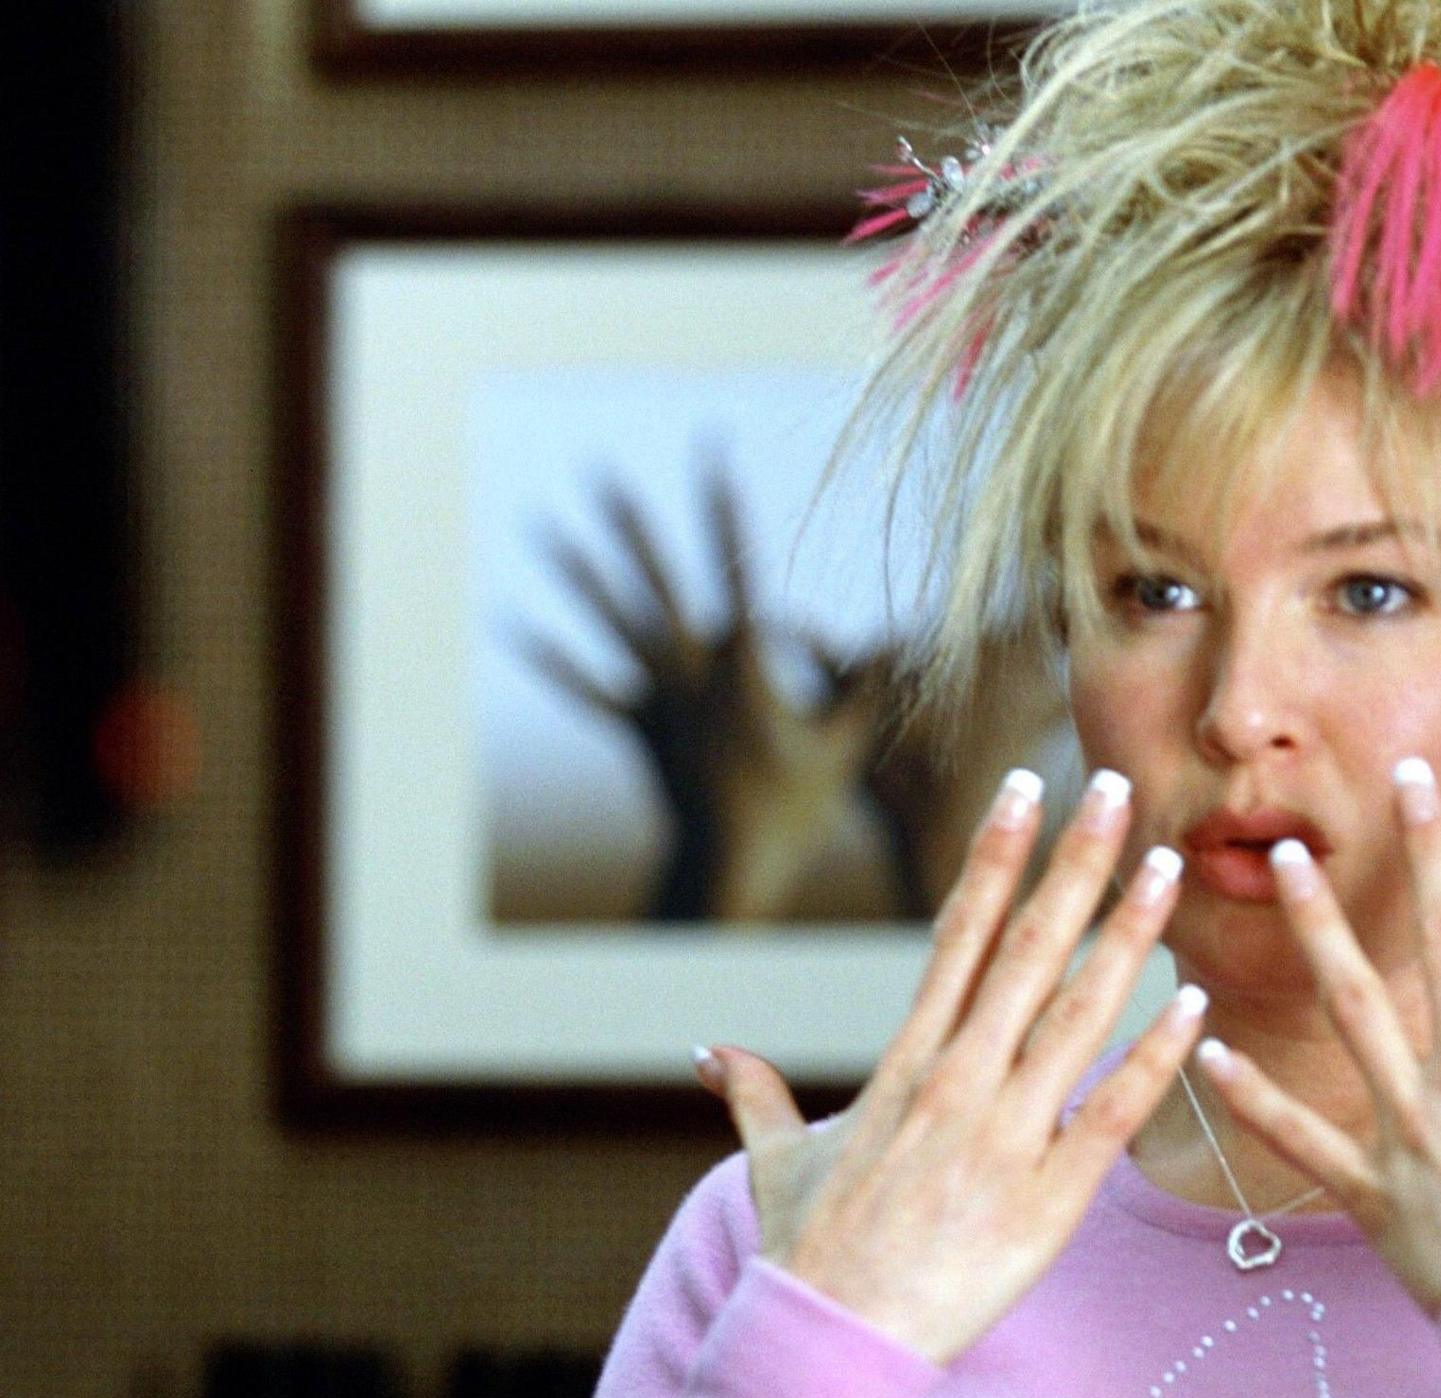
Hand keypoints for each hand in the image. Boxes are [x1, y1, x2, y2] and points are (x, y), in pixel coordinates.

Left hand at [514, 455, 887, 918]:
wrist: (732, 869)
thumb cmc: (796, 811)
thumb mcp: (846, 747)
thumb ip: (862, 692)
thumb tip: (893, 650)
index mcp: (743, 666)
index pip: (735, 566)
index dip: (722, 504)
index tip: (712, 453)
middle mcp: (691, 673)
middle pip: (656, 584)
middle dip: (631, 526)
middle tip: (603, 474)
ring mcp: (658, 700)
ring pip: (613, 626)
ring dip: (578, 576)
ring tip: (547, 528)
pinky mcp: (636, 729)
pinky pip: (589, 688)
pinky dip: (555, 658)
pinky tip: (516, 625)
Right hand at [692, 769, 1207, 1363]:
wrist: (829, 1343)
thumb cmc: (807, 1254)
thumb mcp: (776, 1164)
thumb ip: (757, 1098)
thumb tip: (712, 1055)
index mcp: (905, 1061)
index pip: (959, 935)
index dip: (996, 857)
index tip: (1025, 789)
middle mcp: (957, 1081)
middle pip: (1029, 950)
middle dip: (1076, 864)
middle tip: (1119, 788)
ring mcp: (1005, 1135)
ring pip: (1080, 1014)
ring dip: (1129, 935)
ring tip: (1170, 867)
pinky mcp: (1049, 1197)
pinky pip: (1113, 1113)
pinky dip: (1156, 1057)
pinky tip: (1194, 1004)